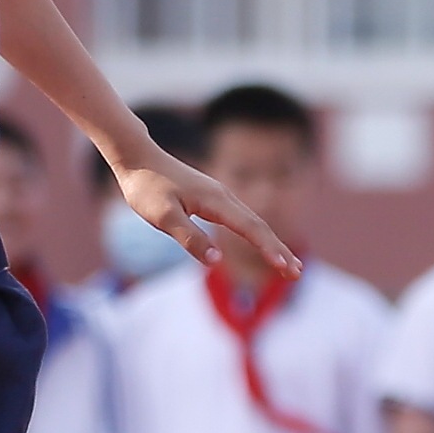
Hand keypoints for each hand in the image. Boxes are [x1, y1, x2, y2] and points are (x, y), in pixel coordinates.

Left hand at [109, 146, 291, 283]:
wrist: (136, 158)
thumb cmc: (146, 187)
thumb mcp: (162, 217)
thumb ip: (189, 237)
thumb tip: (216, 260)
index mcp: (216, 201)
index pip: (250, 229)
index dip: (269, 249)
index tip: (285, 268)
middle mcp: (224, 196)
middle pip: (259, 226)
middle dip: (279, 250)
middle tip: (296, 274)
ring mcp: (220, 196)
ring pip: (253, 221)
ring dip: (271, 243)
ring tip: (286, 264)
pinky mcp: (212, 198)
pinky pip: (242, 218)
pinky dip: (256, 234)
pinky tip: (260, 242)